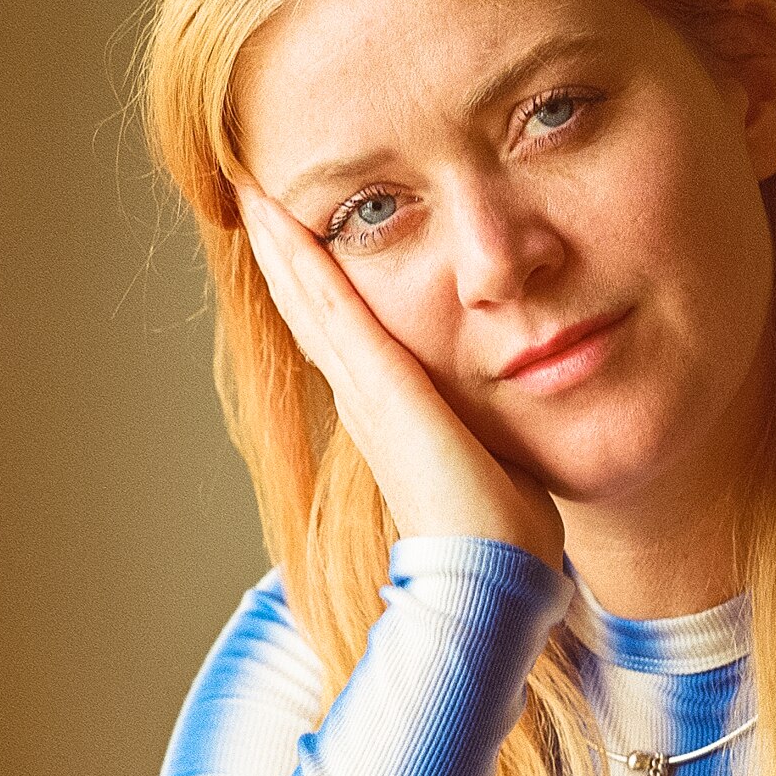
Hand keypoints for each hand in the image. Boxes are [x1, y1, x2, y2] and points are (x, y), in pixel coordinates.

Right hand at [234, 179, 564, 571]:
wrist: (491, 585)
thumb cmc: (506, 539)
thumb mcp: (498, 458)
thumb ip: (495, 429)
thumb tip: (525, 415)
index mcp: (392, 415)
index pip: (349, 334)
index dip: (322, 286)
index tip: (304, 236)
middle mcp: (365, 400)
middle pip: (313, 309)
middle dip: (286, 252)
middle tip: (254, 195)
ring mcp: (364, 393)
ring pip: (309, 298)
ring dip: (279, 242)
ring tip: (250, 190)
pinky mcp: (378, 387)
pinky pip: (330, 305)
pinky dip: (298, 256)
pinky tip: (273, 212)